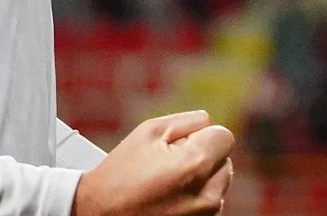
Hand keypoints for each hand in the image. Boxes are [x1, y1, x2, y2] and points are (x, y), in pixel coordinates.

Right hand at [73, 109, 235, 215]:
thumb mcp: (150, 131)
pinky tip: (168, 198)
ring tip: (166, 183)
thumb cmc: (121, 174)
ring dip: (201, 178)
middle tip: (168, 164)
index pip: (224, 136)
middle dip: (203, 156)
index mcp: (196, 165)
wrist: (102, 215)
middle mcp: (209, 195)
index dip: (201, 135)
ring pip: (218, 182)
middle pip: (224, 160)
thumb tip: (208, 123)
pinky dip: (196, 197)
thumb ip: (188, 120)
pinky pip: (209, 202)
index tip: (181, 143)